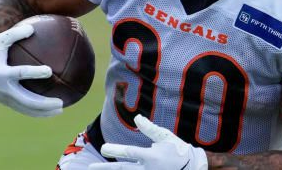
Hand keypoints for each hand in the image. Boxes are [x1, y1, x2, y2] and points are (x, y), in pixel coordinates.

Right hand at [0, 24, 62, 116]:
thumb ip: (14, 34)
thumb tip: (32, 28)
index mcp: (2, 73)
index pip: (20, 73)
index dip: (34, 72)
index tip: (49, 70)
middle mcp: (3, 89)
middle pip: (26, 100)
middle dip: (43, 103)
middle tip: (60, 102)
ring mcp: (5, 98)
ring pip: (26, 108)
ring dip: (43, 111)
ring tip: (61, 109)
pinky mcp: (7, 102)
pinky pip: (24, 109)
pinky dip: (37, 112)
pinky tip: (51, 110)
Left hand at [89, 115, 207, 169]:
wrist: (191, 167)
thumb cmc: (177, 149)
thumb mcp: (165, 136)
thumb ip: (150, 128)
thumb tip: (137, 117)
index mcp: (151, 156)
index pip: (130, 152)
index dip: (117, 150)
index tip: (104, 148)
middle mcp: (147, 169)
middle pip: (122, 169)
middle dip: (105, 168)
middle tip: (90, 166)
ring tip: (95, 169)